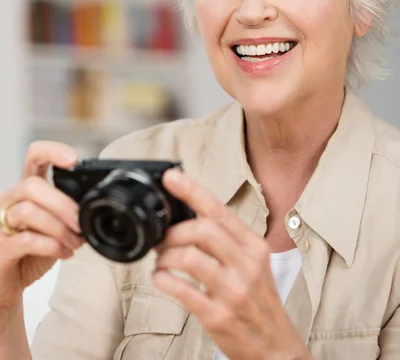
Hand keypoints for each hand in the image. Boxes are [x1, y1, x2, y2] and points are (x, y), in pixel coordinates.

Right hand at [0, 141, 83, 309]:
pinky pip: (25, 240)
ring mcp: (1, 222)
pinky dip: (50, 245)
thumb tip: (95, 208)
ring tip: (74, 242)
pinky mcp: (0, 247)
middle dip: (63, 204)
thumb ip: (68, 212)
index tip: (73, 159)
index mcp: (27, 188)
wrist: (8, 283)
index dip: (52, 151)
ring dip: (59, 228)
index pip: (34, 157)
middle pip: (32, 185)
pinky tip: (62, 252)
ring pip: (28, 210)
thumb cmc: (32, 252)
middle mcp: (10, 200)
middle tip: (80, 222)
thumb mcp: (54, 226)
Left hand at [153, 170, 311, 359]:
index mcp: (254, 246)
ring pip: (190, 257)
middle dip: (173, 232)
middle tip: (161, 239)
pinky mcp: (219, 315)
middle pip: (202, 230)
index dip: (192, 191)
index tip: (171, 177)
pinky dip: (164, 280)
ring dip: (166, 256)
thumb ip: (228, 240)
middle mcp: (247, 264)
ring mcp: (234, 290)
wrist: (275, 347)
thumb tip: (190, 217)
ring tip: (161, 261)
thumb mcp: (253, 263)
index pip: (219, 210)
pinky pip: (183, 290)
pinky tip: (161, 279)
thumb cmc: (258, 300)